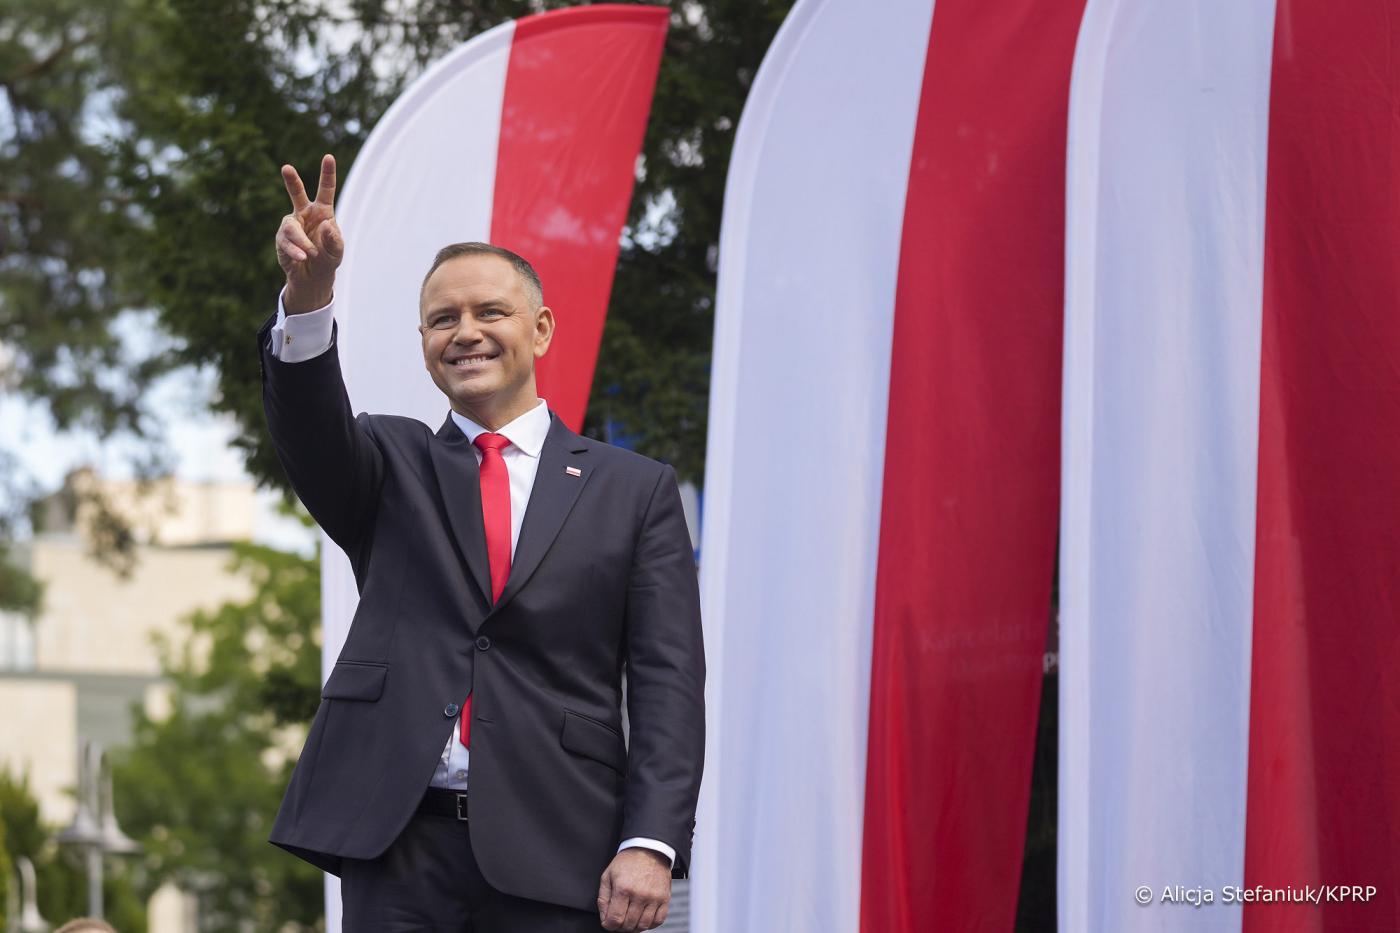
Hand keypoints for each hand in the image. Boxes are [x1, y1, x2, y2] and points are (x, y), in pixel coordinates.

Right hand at [276, 154, 343, 312]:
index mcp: (323, 212)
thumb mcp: (336, 251)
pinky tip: (302, 258)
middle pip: (297, 194)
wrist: (312, 276)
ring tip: (309, 253)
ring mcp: (291, 225)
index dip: (327, 173)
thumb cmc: (327, 258)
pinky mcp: (281, 238)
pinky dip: (295, 251)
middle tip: (286, 168)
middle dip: (291, 181)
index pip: (326, 190)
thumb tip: (325, 225)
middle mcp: (305, 213)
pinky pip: (286, 242)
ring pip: (291, 227)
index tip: (328, 157)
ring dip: (301, 241)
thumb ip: (333, 239)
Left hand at [597, 848, 670, 930]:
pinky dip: (650, 924)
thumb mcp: (608, 875)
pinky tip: (643, 918)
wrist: (648, 849)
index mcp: (623, 888)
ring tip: (631, 918)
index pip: (614, 920)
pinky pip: (658, 921)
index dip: (608, 925)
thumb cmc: (627, 862)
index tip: (608, 922)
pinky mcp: (664, 898)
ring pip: (643, 926)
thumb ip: (603, 898)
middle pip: (628, 925)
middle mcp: (640, 894)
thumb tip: (605, 918)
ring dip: (634, 927)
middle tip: (619, 918)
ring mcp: (654, 897)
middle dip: (620, 926)